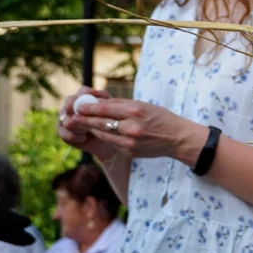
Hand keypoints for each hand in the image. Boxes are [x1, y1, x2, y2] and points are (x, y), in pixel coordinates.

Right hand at [58, 87, 115, 159]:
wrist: (107, 143)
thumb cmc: (109, 125)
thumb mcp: (110, 114)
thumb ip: (104, 103)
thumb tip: (96, 95)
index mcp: (87, 98)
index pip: (83, 91)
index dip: (86, 94)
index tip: (92, 99)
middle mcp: (74, 106)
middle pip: (69, 102)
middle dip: (73, 107)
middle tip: (77, 113)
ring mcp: (66, 118)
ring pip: (65, 118)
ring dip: (76, 125)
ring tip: (87, 131)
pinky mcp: (63, 132)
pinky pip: (63, 132)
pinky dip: (73, 136)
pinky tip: (82, 138)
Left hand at [72, 97, 203, 162]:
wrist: (177, 138)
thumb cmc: (161, 118)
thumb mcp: (144, 106)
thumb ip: (122, 105)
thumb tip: (100, 102)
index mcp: (135, 110)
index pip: (105, 108)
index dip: (89, 108)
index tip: (79, 105)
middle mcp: (131, 126)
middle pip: (101, 122)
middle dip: (86, 119)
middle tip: (75, 116)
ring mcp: (130, 140)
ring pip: (104, 134)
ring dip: (93, 128)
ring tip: (85, 124)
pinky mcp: (130, 150)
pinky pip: (112, 142)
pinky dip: (106, 136)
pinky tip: (102, 133)